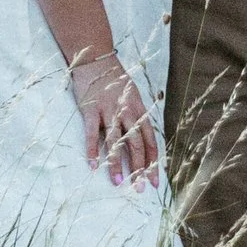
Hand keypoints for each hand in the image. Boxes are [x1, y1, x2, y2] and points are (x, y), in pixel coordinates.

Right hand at [69, 51, 159, 185]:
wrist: (95, 58)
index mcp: (139, 110)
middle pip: (136, 144)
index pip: (150, 140)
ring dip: (116, 164)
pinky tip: (93, 165)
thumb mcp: (133, 95)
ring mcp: (108, 111)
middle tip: (139, 188)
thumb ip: (137, 115)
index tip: (155, 180)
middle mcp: (126, 112)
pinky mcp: (91, 109)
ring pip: (115, 142)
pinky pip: (92, 134)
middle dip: (139, 168)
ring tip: (117, 183)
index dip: (154, 161)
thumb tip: (143, 139)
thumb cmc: (114, 79)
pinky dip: (92, 150)